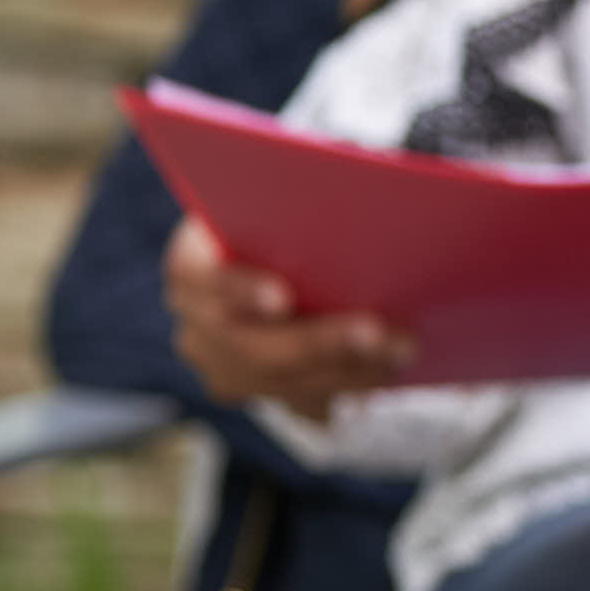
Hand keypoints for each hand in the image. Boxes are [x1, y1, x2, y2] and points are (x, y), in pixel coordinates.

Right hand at [162, 215, 416, 410]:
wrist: (281, 251)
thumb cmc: (283, 214)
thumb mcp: (284, 197)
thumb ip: (298, 200)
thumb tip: (354, 191)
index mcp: (189, 262)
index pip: (198, 276)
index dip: (239, 289)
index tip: (284, 298)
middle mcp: (193, 319)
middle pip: (248, 345)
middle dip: (317, 343)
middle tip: (376, 334)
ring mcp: (218, 362)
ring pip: (279, 381)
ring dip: (346, 369)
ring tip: (400, 349)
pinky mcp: (254, 388)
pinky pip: (300, 399)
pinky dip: (348, 383)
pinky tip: (387, 367)